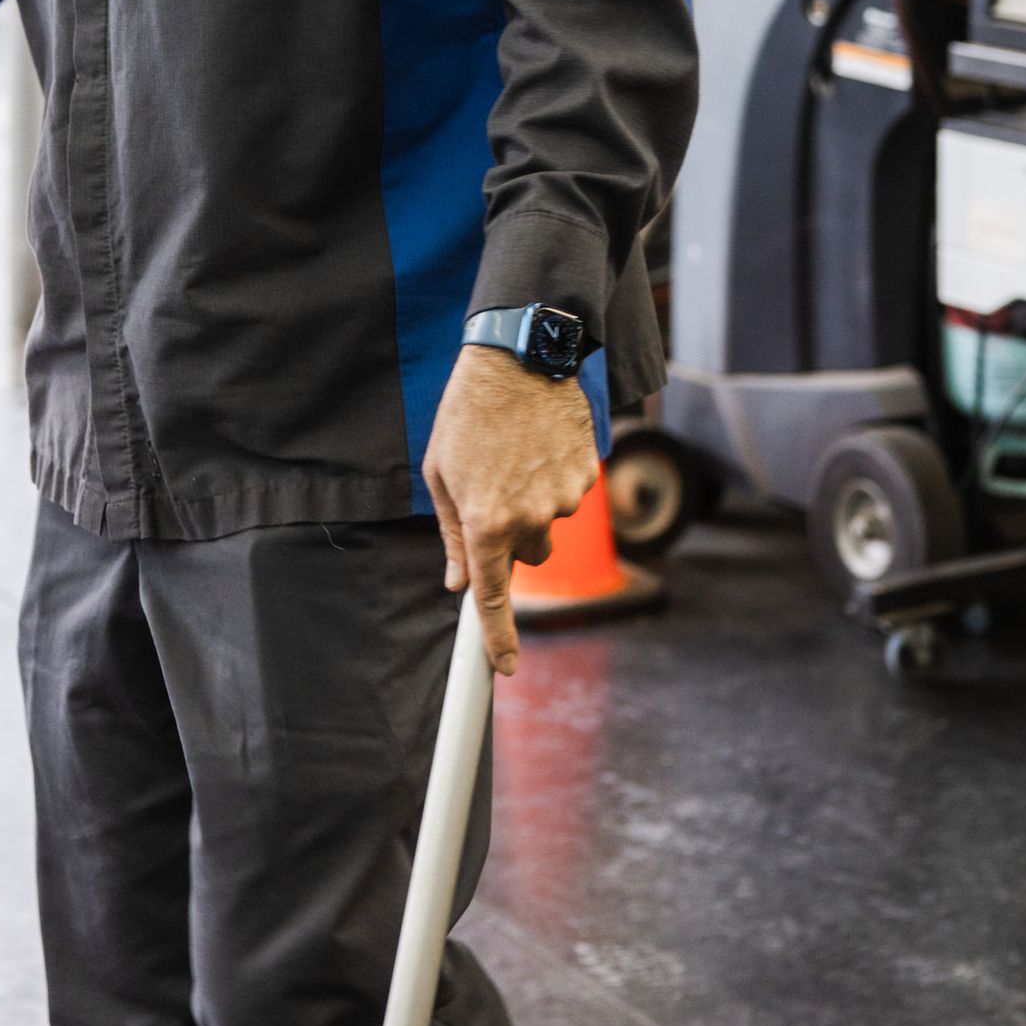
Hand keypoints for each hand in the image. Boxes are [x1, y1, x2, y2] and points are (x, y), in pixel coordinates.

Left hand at [422, 346, 599, 675]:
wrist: (521, 357)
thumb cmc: (468, 412)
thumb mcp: (439, 471)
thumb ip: (450, 533)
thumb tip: (456, 580)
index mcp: (485, 520)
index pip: (493, 596)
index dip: (498, 638)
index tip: (506, 667)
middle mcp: (529, 517)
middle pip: (528, 558)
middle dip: (513, 538)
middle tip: (495, 492)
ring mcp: (563, 498)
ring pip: (549, 525)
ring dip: (533, 504)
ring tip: (515, 454)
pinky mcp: (586, 475)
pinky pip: (569, 495)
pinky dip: (554, 479)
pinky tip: (538, 444)